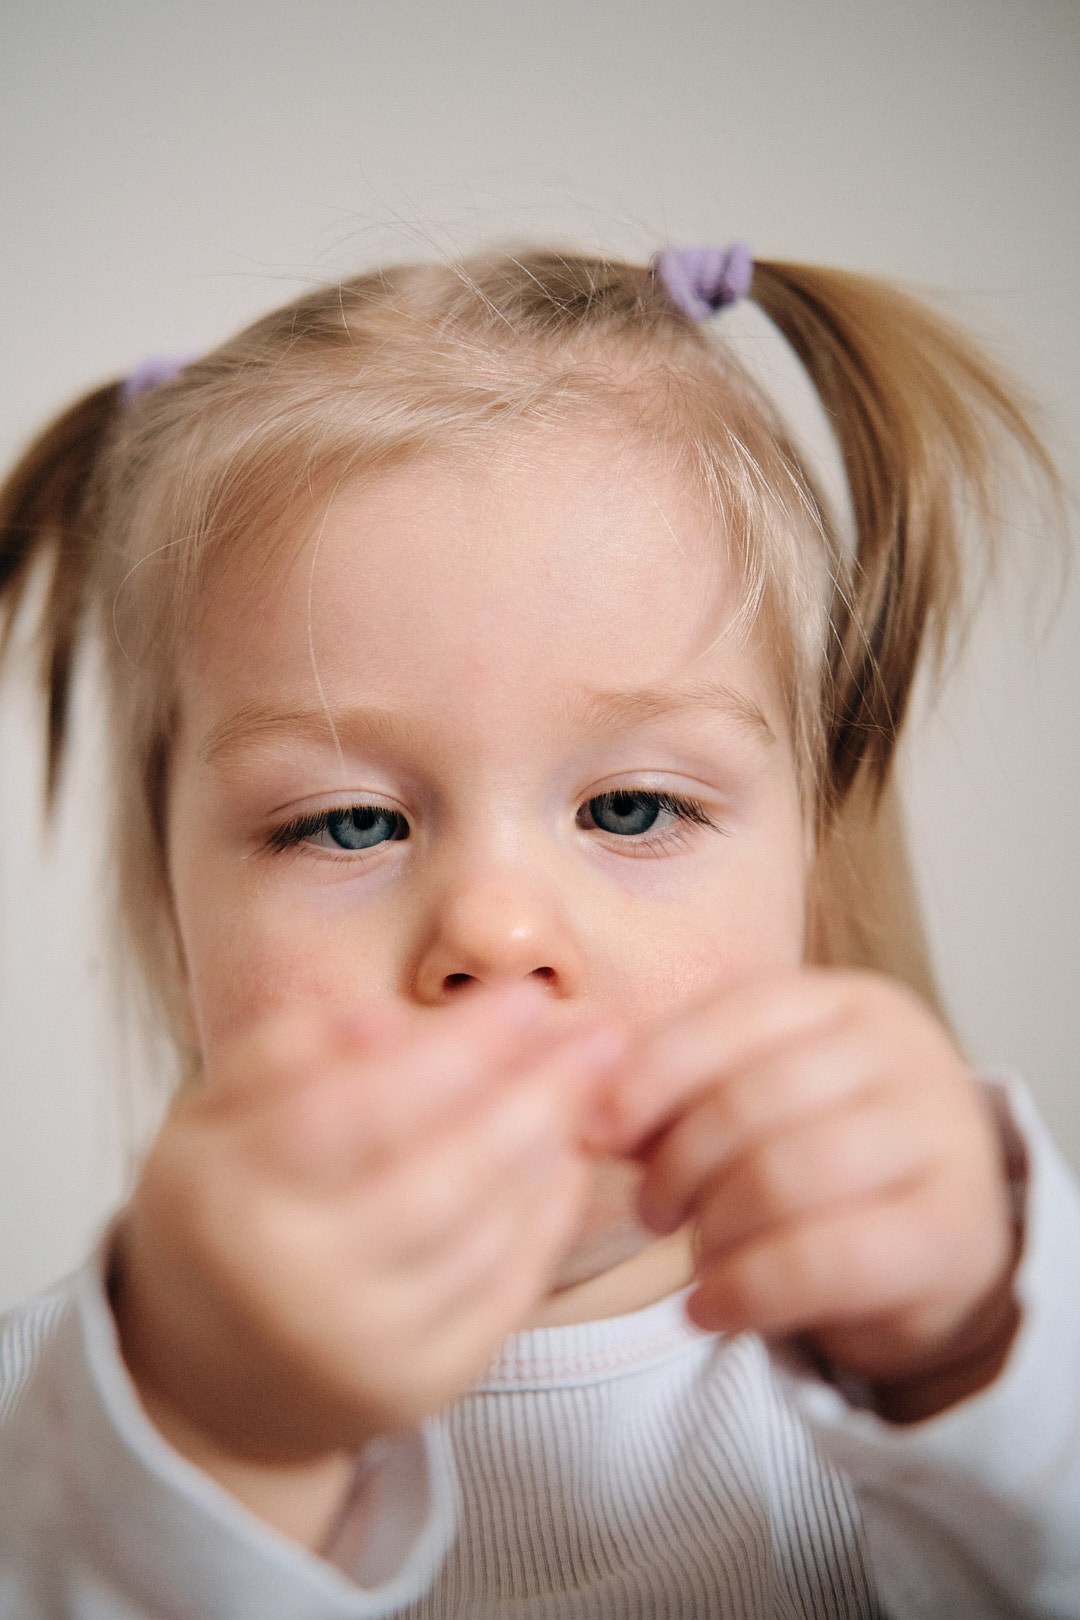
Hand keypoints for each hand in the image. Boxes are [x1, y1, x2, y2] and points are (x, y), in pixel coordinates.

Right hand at [112, 984, 623, 1468]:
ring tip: (593, 1083)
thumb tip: (386, 1021)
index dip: (456, 1051)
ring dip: (550, 1151)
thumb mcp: (213, 1116)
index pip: (359, 1110)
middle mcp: (292, 1285)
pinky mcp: (417, 1389)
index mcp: (225, 1198)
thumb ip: (285, 1052)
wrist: (215, 1378)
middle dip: (535, 1096)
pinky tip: (567, 1159)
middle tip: (603, 1034)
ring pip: (482, 1237)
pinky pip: (503, 1295)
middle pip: (440, 1179)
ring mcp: (360, 1350)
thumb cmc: (223, 1208)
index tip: (527, 999)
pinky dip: (546, 1221)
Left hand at [592, 970, 1019, 1418]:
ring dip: (712, 1230)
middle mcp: (905, 1054)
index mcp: (847, 1002)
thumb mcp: (754, 1104)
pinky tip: (710, 1308)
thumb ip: (677, 1092)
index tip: (599, 1129)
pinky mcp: (955, 1233)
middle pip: (751, 1099)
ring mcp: (942, 1138)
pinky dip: (745, 1291)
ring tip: (694, 1256)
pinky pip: (824, 1260)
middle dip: (678, 1164)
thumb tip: (585, 1105)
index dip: (653, 1072)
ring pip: (785, 1177)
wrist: (939, 1248)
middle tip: (650, 1210)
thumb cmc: (820, 1159)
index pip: (734, 1013)